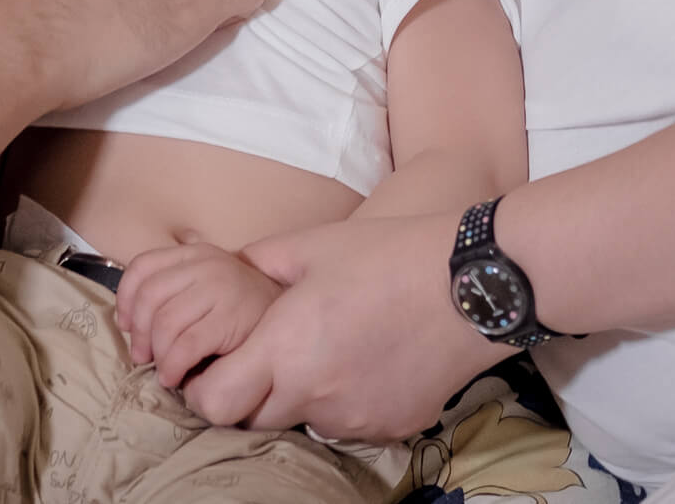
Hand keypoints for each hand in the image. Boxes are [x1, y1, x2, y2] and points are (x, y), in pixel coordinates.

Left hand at [115, 240, 284, 387]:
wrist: (288, 316)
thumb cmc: (242, 307)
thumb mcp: (206, 285)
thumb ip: (175, 290)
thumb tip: (130, 322)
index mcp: (193, 254)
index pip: (143, 267)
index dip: (126, 299)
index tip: (126, 327)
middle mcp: (205, 264)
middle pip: (149, 297)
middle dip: (139, 333)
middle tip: (143, 358)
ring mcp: (220, 288)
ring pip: (165, 323)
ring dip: (157, 354)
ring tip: (163, 371)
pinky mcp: (231, 317)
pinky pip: (186, 344)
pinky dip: (173, 365)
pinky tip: (175, 376)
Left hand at [182, 212, 506, 439]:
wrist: (469, 285)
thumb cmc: (387, 255)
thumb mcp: (310, 246)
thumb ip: (256, 263)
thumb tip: (226, 270)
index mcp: (285, 349)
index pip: (215, 403)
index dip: (205, 389)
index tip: (216, 367)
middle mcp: (315, 394)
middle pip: (255, 420)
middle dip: (251, 395)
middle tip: (269, 358)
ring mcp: (355, 417)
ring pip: (305, 423)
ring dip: (301, 399)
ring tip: (326, 353)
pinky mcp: (390, 427)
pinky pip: (350, 426)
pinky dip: (346, 403)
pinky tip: (365, 363)